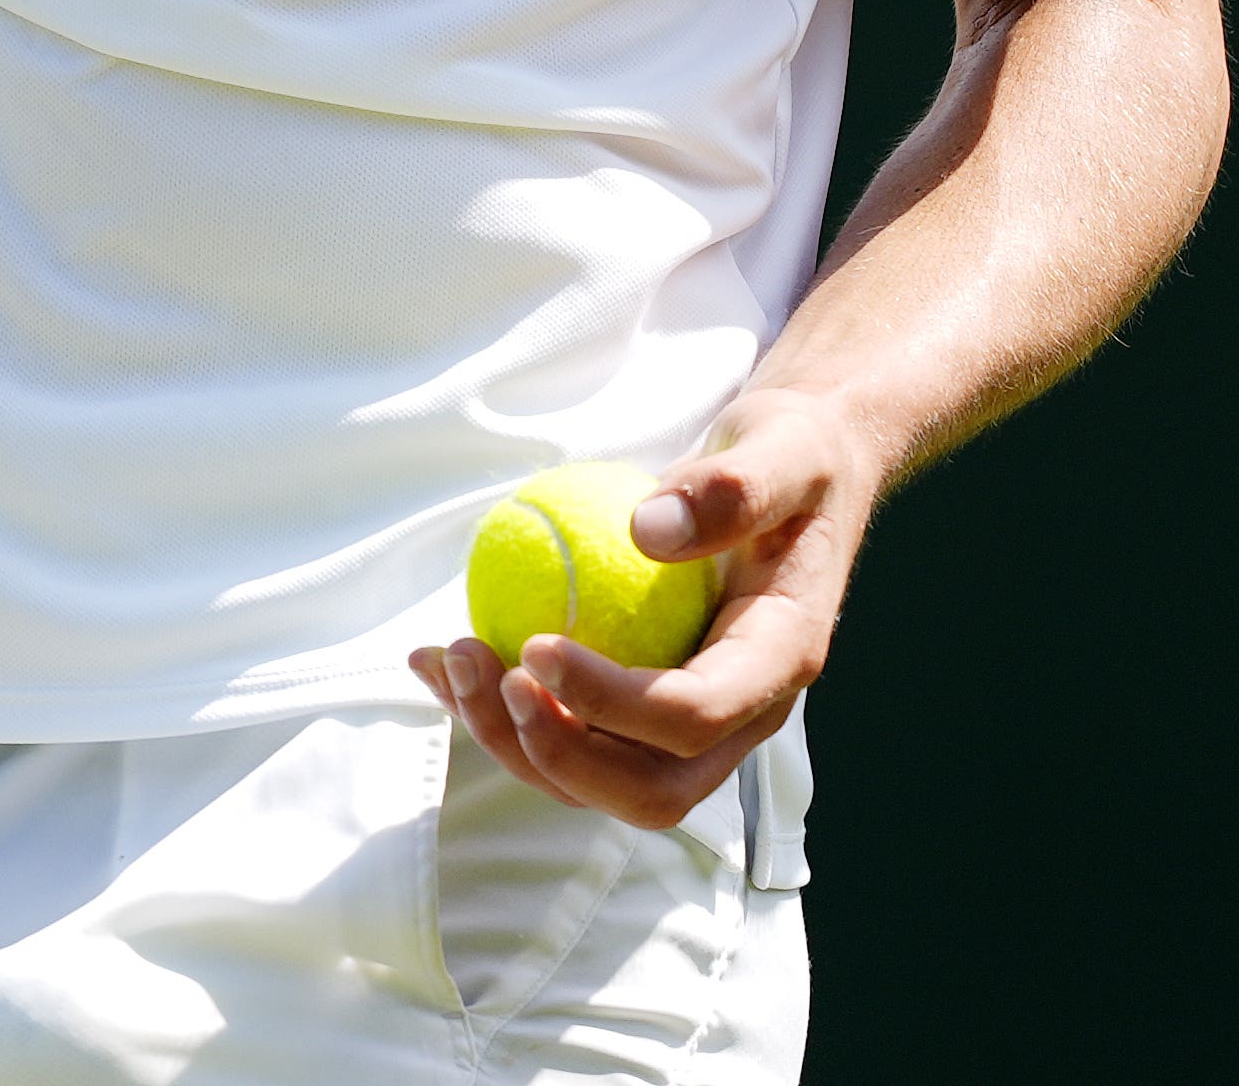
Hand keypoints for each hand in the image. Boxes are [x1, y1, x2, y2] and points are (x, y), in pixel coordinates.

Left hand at [409, 394, 883, 833]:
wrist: (800, 475)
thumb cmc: (795, 457)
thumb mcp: (785, 449)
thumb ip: (733, 488)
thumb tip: (647, 528)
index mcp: (778, 662)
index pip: (695, 716)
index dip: (612, 702)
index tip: (535, 644)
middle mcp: (739, 714)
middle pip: (649, 788)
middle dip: (558, 754)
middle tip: (487, 673)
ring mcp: (693, 721)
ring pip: (600, 780)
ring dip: (513, 740)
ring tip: (450, 658)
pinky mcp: (643, 708)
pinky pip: (569, 734)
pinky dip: (497, 711)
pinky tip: (437, 659)